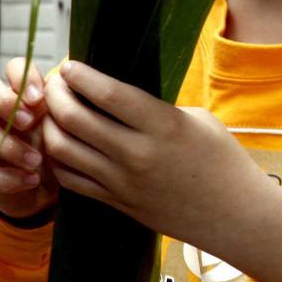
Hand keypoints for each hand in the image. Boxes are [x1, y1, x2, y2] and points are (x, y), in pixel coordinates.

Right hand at [0, 57, 56, 222]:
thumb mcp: (66, 130)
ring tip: (36, 162)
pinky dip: (4, 176)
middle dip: (3, 100)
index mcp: (22, 94)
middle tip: (29, 122)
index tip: (40, 98)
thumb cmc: (57, 152)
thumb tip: (73, 88)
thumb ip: (65, 109)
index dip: (22, 77)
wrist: (48, 190)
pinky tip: (29, 180)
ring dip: (9, 145)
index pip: (13, 67)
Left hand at [42, 61, 281, 281]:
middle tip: (52, 85)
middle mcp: (138, 153)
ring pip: (62, 149)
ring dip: (47, 126)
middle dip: (55, 95)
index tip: (68, 66)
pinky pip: (69, 179)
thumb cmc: (221, 160)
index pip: (109, 94)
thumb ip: (154, 107)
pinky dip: (55, 159)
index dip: (81, 76)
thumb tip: (113, 94)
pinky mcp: (115, 202)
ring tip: (49, 113)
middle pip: (74, 119)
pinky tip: (57, 144)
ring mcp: (122, 181)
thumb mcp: (197, 120)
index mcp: (164, 126)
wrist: (234, 215)